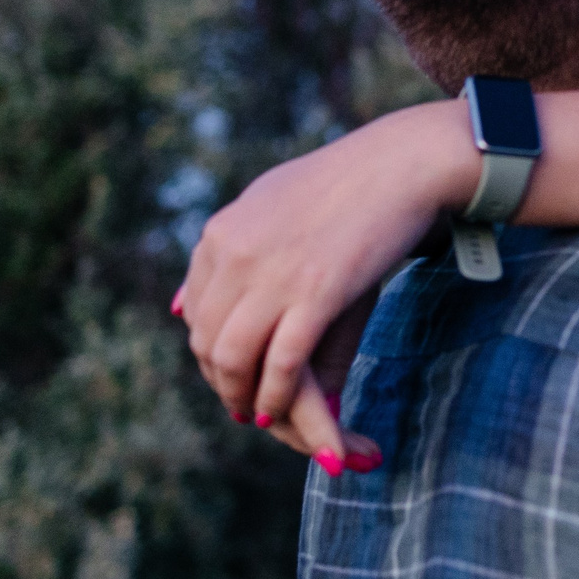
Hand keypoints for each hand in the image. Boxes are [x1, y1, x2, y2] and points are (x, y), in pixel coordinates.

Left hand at [180, 98, 478, 453]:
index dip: (209, 351)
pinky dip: (276, 397)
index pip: (196, 311)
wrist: (402, 163)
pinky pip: (281, 364)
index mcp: (221, 232)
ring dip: (241, 397)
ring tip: (258, 415)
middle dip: (221, 381)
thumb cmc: (345, 183)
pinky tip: (281, 412)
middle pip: (206, 340)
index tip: (231, 372)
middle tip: (244, 403)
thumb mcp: (268, 203)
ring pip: (232, 359)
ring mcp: (274, 275)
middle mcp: (236, 254)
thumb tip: (177, 309)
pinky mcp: (317, 294)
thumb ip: (224, 252)